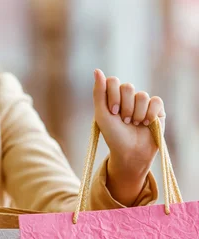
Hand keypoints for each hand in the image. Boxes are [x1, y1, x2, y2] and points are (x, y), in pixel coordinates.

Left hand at [93, 69, 164, 204]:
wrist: (130, 152)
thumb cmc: (113, 135)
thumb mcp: (101, 114)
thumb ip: (99, 92)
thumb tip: (97, 70)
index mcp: (113, 96)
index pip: (113, 81)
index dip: (113, 96)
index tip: (113, 112)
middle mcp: (128, 97)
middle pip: (128, 87)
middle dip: (125, 107)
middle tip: (124, 121)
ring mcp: (143, 102)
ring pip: (142, 95)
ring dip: (137, 113)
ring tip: (134, 124)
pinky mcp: (157, 109)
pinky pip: (156, 101)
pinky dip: (150, 114)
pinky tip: (147, 124)